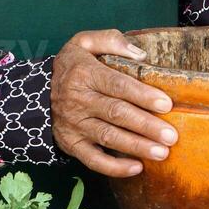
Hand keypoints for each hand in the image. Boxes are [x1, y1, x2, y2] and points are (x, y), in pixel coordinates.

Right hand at [51, 30, 177, 176]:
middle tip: (171, 136)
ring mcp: (74, 125)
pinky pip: (93, 160)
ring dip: (136, 147)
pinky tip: (136, 168)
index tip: (166, 104)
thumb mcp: (84, 42)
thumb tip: (139, 55)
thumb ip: (111, 40)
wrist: (38, 91)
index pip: (117, 85)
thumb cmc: (74, 65)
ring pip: (108, 137)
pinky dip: (114, 167)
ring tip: (162, 153)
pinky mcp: (71, 144)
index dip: (142, 95)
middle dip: (146, 125)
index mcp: (85, 73)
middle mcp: (78, 100)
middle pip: (116, 113)